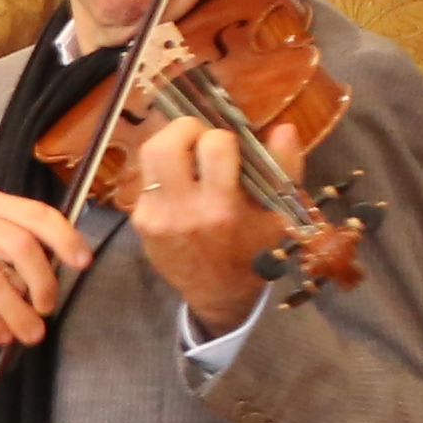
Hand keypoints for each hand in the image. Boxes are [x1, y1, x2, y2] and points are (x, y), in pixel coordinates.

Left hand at [116, 108, 268, 328]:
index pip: (213, 145)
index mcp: (220, 208)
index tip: (231, 148)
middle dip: (186, 129)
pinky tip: (181, 184)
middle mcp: (181, 210)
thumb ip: (283, 168)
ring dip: (171, 145)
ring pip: (147, 155)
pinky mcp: (138, 221)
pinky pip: (145, 178)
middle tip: (202, 139)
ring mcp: (153, 216)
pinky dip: (163, 171)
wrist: (217, 295)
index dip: (224, 137)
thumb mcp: (278, 214)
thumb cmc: (253, 251)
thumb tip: (284, 127)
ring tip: (191, 156)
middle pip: (164, 144)